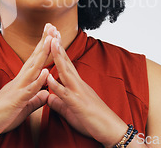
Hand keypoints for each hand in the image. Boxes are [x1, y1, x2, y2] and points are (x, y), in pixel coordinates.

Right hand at [0, 24, 56, 140]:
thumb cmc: (2, 116)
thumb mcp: (24, 107)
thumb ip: (35, 99)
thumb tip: (47, 94)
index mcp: (21, 82)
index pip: (34, 61)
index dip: (43, 47)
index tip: (50, 34)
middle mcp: (19, 81)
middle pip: (34, 58)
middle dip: (44, 43)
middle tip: (51, 26)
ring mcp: (18, 89)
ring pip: (32, 69)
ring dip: (42, 54)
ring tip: (50, 40)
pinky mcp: (17, 100)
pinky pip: (29, 89)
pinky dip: (38, 80)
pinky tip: (46, 71)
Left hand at [46, 29, 126, 146]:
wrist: (112, 131)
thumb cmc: (93, 121)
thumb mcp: (71, 110)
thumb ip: (59, 102)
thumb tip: (47, 97)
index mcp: (76, 85)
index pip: (66, 64)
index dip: (58, 51)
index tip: (52, 37)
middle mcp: (78, 85)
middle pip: (66, 62)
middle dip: (58, 46)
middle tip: (51, 30)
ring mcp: (79, 93)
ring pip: (66, 72)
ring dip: (58, 57)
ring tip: (51, 43)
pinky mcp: (78, 105)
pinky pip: (65, 94)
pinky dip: (56, 85)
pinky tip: (48, 77)